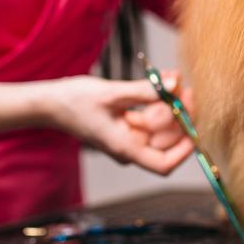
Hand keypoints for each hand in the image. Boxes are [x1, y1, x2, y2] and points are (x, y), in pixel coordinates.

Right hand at [41, 74, 193, 174]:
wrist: (49, 102)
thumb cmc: (74, 102)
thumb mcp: (112, 93)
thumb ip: (145, 91)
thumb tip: (174, 86)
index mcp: (125, 148)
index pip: (164, 164)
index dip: (184, 149)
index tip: (194, 125)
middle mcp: (129, 147)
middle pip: (166, 141)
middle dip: (179, 116)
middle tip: (185, 89)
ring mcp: (128, 136)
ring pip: (160, 126)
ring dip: (170, 104)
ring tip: (175, 79)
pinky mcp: (127, 124)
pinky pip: (149, 116)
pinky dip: (158, 101)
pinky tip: (164, 81)